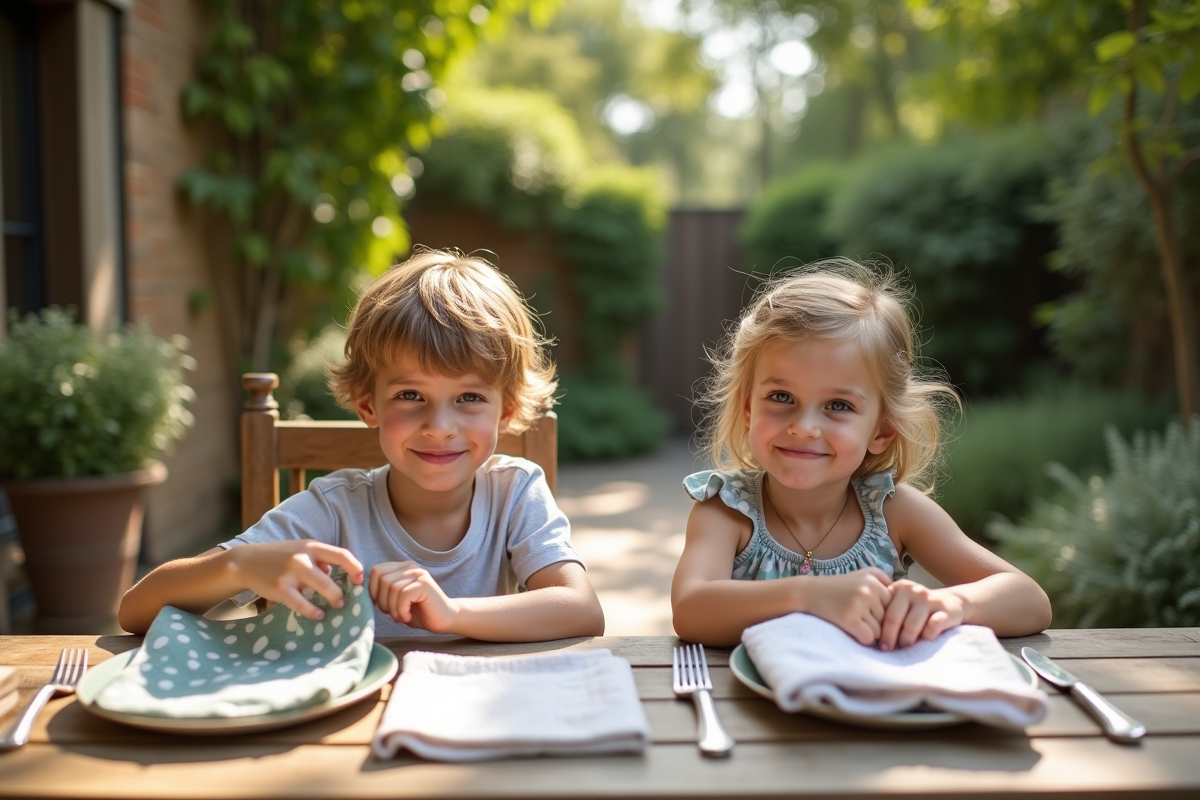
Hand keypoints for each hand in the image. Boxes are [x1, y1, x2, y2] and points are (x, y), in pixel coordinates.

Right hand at [228, 541, 362, 620]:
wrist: (246, 561)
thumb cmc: (279, 556)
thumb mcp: (301, 550)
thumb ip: (321, 560)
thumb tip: (341, 573)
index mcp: (311, 546)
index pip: (341, 554)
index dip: (355, 568)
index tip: (360, 581)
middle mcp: (303, 557)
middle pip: (331, 576)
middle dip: (342, 592)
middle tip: (345, 601)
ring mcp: (291, 572)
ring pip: (320, 588)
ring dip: (332, 599)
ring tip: (336, 607)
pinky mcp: (280, 588)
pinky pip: (301, 603)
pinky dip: (313, 611)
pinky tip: (318, 615)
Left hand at [369, 561, 459, 633]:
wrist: (445, 619)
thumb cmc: (419, 611)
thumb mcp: (396, 599)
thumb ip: (383, 591)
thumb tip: (361, 590)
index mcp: (402, 567)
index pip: (376, 570)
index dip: (373, 590)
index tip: (381, 605)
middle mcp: (410, 567)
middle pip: (382, 579)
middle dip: (383, 601)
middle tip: (393, 613)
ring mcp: (418, 574)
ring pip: (392, 588)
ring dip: (393, 608)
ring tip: (401, 615)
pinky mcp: (425, 585)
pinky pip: (403, 596)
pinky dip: (401, 610)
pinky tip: (408, 616)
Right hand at [804, 568, 891, 645]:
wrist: (807, 592)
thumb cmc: (837, 587)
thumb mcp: (861, 574)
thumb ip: (883, 580)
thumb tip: (905, 601)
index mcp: (874, 579)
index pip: (894, 605)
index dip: (884, 614)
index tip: (874, 617)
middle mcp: (869, 590)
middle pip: (888, 619)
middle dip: (878, 625)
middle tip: (862, 622)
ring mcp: (859, 604)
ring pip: (879, 630)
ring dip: (870, 633)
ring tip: (855, 624)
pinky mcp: (848, 618)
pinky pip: (868, 637)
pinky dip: (862, 639)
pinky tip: (852, 631)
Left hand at [878, 580, 965, 650]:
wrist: (951, 602)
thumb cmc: (919, 609)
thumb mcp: (902, 605)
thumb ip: (888, 613)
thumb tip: (870, 634)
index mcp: (898, 588)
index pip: (882, 610)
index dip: (878, 628)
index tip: (876, 642)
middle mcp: (912, 590)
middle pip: (893, 618)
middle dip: (889, 637)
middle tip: (887, 649)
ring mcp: (928, 599)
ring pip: (911, 625)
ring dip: (907, 640)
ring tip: (905, 646)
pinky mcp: (944, 610)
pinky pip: (932, 627)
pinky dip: (927, 636)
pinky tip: (925, 639)